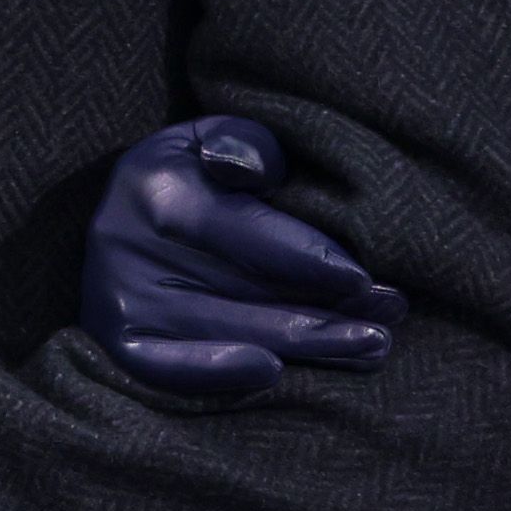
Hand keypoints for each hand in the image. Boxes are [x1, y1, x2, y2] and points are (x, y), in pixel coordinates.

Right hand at [84, 115, 405, 401]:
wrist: (122, 212)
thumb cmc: (191, 169)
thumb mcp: (209, 136)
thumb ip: (244, 143)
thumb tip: (262, 174)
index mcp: (160, 189)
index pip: (245, 231)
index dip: (307, 256)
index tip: (362, 278)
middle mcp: (132, 249)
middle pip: (246, 290)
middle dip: (326, 308)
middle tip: (389, 318)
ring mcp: (124, 301)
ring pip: (228, 332)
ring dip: (303, 345)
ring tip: (370, 345)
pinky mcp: (120, 342)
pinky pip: (171, 370)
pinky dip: (221, 374)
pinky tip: (274, 374)